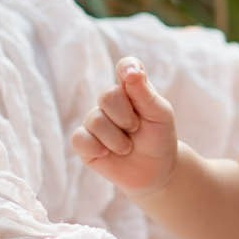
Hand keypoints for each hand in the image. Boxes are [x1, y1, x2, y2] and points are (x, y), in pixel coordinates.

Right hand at [71, 57, 178, 193]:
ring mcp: (95, 120)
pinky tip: (107, 154)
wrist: (156, 171)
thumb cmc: (158, 138)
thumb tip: (132, 71)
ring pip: (95, 120)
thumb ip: (144, 93)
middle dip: (125, 118)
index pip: (126, 67)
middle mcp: (110, 101)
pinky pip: (79, 139)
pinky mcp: (84, 141)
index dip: (127, 68)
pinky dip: (96, 148)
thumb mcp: (159, 115)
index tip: (131, 76)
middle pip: (107, 96)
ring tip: (127, 147)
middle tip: (136, 129)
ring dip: (117, 140)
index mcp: (132, 88)